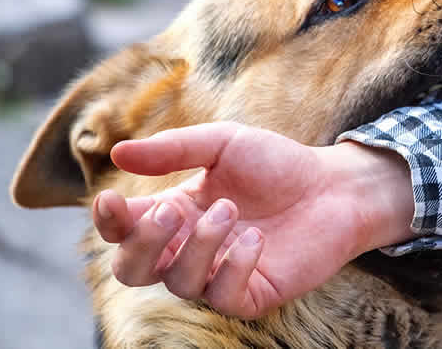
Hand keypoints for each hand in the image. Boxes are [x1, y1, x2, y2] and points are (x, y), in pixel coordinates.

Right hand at [92, 122, 414, 318]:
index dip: (107, 221)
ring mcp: (219, 274)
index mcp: (176, 212)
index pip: (122, 229)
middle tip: (172, 210)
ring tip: (232, 209)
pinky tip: (256, 240)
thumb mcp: (225, 142)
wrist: (334, 186)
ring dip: (198, 245)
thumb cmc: (278, 164)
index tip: (110, 199)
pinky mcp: (251, 294)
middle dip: (143, 242)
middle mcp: (190, 248)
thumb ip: (174, 148)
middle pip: (133, 269)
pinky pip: (222, 299)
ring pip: (178, 283)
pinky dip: (232, 268)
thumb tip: (118, 152)